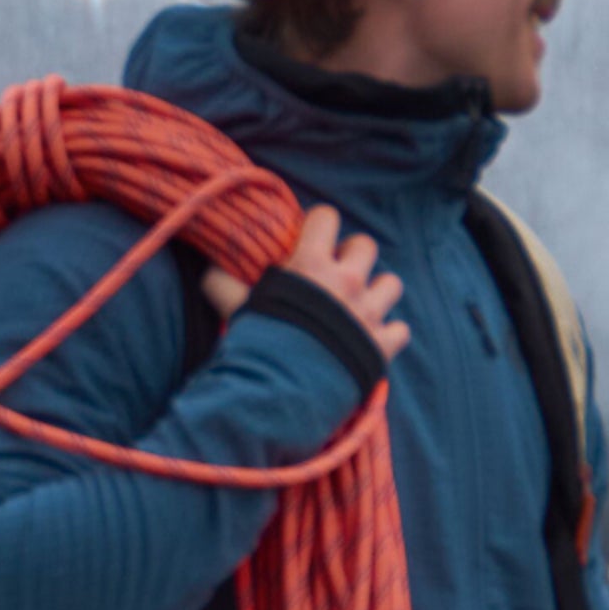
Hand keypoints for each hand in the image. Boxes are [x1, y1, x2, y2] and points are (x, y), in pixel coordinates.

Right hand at [198, 203, 410, 359]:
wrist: (282, 391)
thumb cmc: (257, 345)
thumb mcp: (236, 309)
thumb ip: (222, 285)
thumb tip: (207, 269)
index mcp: (312, 265)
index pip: (327, 217)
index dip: (319, 226)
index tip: (311, 240)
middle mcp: (346, 282)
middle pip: (366, 246)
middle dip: (353, 256)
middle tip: (337, 273)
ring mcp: (368, 313)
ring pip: (392, 284)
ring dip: (378, 291)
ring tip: (360, 304)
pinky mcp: (381, 345)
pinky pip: (401, 329)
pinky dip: (390, 333)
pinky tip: (373, 339)